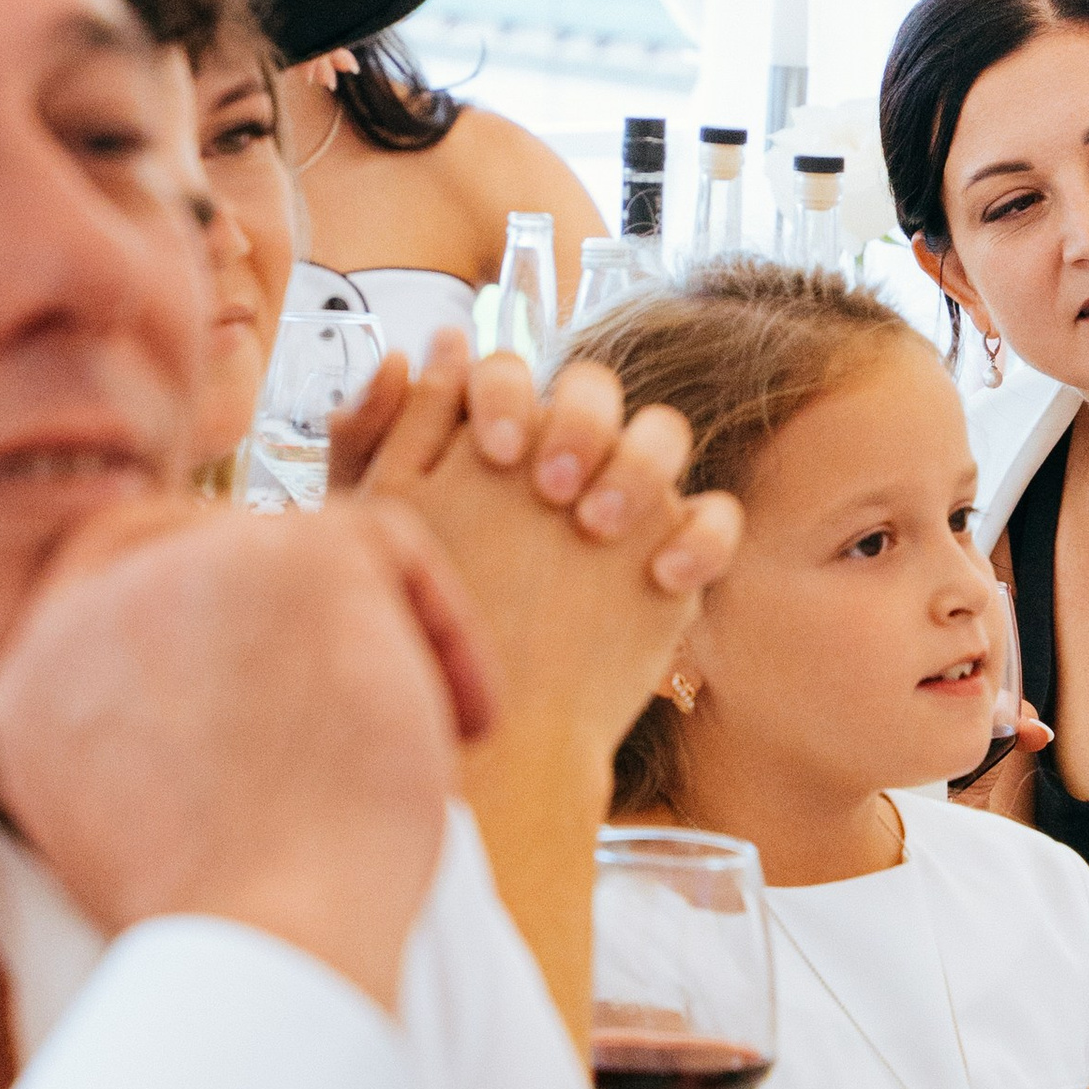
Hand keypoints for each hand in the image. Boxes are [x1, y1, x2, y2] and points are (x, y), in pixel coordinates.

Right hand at [0, 498, 500, 1007]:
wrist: (266, 955)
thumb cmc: (247, 934)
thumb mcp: (172, 826)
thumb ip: (181, 729)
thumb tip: (278, 677)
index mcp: (33, 688)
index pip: (107, 578)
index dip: (208, 596)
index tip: (295, 664)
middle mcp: (78, 616)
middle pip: (202, 539)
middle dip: (294, 604)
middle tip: (375, 692)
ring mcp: (173, 570)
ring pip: (296, 545)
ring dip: (373, 635)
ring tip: (420, 748)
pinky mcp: (281, 554)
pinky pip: (384, 542)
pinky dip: (442, 627)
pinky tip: (465, 724)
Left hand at [337, 333, 742, 766]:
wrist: (477, 734)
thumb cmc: (415, 625)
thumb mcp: (374, 536)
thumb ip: (373, 440)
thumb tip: (404, 353)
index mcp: (492, 434)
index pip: (510, 372)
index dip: (506, 392)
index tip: (490, 449)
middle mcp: (565, 454)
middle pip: (595, 388)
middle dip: (579, 424)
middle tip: (550, 490)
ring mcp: (626, 501)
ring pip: (662, 434)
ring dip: (639, 463)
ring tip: (597, 527)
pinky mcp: (671, 558)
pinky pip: (715, 519)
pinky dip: (703, 536)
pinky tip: (662, 577)